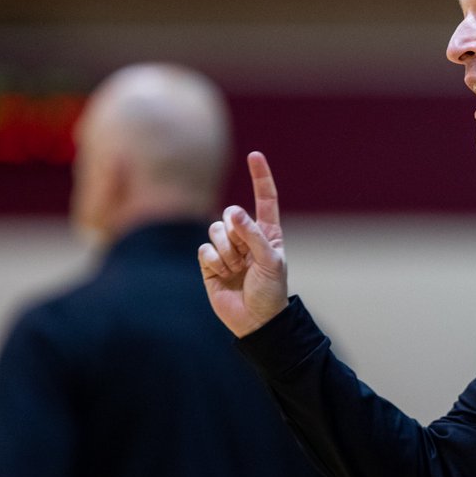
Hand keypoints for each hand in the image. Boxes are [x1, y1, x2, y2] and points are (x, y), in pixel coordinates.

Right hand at [198, 151, 289, 337]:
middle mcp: (246, 237)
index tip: (255, 155)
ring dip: (226, 250)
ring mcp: (227, 249)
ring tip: (236, 268)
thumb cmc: (271, 291)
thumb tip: (233, 211)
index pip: (265, 199)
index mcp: (268, 232)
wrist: (256, 321)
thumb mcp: (271, 261)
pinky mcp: (209, 263)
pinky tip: (223, 274)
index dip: (260, 177)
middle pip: (231, 215)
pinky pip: (204, 249)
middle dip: (237, 234)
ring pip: (215, 230)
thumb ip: (253, 234)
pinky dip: (214, 261)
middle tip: (247, 257)